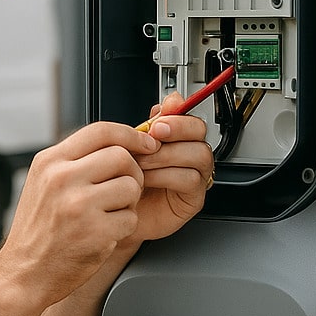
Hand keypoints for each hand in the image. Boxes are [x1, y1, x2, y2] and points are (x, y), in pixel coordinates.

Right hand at [0, 122, 156, 304]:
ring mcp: (79, 205)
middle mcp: (62, 179)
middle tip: (125, 188)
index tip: (145, 143)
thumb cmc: (38, 230)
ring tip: (108, 213)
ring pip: (130, 186)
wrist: (25, 273)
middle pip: (121, 156)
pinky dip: (123, 227)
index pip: (100, 131)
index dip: (130, 134)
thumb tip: (120, 143)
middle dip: (132, 172)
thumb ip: (75, 161)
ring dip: (129, 202)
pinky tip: (103, 233)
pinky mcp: (95, 232)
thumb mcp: (44, 184)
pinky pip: (131, 218)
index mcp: (49, 162)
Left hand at [132, 92, 214, 242]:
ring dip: (166, 155)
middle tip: (153, 136)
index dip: (178, 114)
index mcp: (175, 138)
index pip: (188, 115)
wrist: (114, 213)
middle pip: (200, 131)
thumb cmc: (122, 181)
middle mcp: (188, 153)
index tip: (157, 120)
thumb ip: (148, 126)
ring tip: (141, 163)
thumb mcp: (130, 148)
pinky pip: (191, 179)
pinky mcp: (194, 197)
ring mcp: (195, 174)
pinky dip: (167, 176)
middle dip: (177, 129)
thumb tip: (167, 103)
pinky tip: (147, 179)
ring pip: (198, 154)